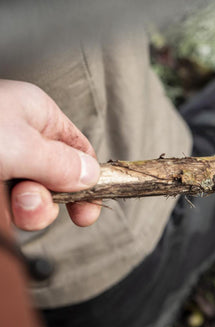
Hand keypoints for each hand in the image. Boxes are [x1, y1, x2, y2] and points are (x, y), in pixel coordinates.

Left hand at [0, 79, 100, 229]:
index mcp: (39, 114)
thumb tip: (92, 176)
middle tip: (38, 204)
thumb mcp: (20, 145)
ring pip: (37, 193)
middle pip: (61, 177)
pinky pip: (14, 202)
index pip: (81, 151)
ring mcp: (7, 160)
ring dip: (32, 208)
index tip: (89, 211)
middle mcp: (25, 137)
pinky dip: (15, 211)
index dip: (91, 181)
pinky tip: (4, 208)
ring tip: (17, 204)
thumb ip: (61, 163)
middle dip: (55, 198)